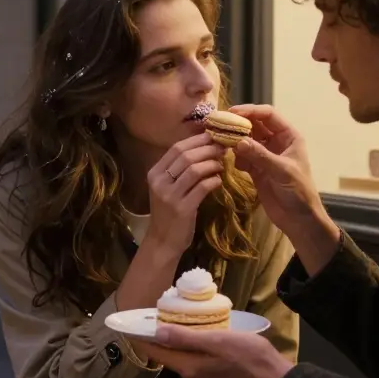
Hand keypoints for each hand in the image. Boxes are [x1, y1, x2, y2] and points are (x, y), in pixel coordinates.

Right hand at [143, 133, 224, 256]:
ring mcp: (170, 195)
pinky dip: (213, 181)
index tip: (213, 136)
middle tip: (223, 147)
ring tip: (222, 163)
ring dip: (212, 163)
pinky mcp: (182, 209)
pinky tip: (219, 181)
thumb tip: (203, 147)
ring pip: (195, 169)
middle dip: (208, 148)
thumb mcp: (167, 188)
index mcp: (154, 173)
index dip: (197, 140)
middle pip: (186, 156)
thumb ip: (179, 170)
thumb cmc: (169, 212)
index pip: (176, 148)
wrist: (163, 241)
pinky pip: (202, 187)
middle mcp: (159, 181)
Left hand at [145, 325, 293, 377]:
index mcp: (189, 368)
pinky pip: (197, 365)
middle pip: (170, 356)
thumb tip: (156, 332)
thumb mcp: (217, 340)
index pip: (157, 352)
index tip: (130, 325)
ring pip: (184, 360)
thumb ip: (186, 338)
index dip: (143, 337)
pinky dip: (195, 353)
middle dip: (162, 339)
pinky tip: (203, 341)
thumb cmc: (248, 356)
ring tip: (182, 325)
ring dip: (180, 345)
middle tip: (159, 317)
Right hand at [226, 105, 320, 229]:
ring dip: (235, 141)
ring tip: (221, 143)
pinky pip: (243, 157)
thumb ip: (260, 155)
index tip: (232, 112)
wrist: (299, 219)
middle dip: (239, 125)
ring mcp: (265, 156)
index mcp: (289, 136)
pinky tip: (234, 163)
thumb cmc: (298, 192)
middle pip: (255, 125)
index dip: (251, 111)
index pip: (268, 115)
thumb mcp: (281, 171)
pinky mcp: (257, 170)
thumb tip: (238, 141)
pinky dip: (236, 158)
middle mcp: (276, 142)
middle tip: (220, 124)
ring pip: (247, 141)